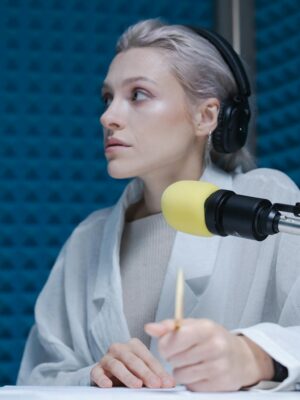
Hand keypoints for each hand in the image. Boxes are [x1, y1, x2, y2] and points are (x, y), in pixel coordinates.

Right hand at [90, 338, 174, 388]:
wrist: (108, 371)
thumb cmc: (130, 369)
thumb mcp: (143, 368)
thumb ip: (156, 374)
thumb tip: (170, 383)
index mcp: (134, 345)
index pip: (148, 358)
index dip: (158, 371)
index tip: (167, 383)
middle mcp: (120, 348)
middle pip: (133, 360)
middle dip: (146, 373)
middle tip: (156, 384)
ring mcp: (107, 358)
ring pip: (117, 365)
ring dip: (128, 376)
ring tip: (137, 385)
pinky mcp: (96, 369)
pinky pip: (97, 372)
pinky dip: (102, 379)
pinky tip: (108, 385)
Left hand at [145, 319, 273, 391]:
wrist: (240, 357)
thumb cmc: (212, 338)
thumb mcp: (194, 326)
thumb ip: (169, 326)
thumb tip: (149, 328)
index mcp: (206, 328)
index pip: (175, 338)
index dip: (165, 345)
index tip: (168, 345)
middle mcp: (215, 347)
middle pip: (174, 358)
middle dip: (173, 358)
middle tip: (183, 354)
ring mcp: (219, 367)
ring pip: (180, 375)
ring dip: (180, 370)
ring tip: (191, 363)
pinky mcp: (220, 385)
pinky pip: (191, 387)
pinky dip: (191, 381)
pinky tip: (199, 373)